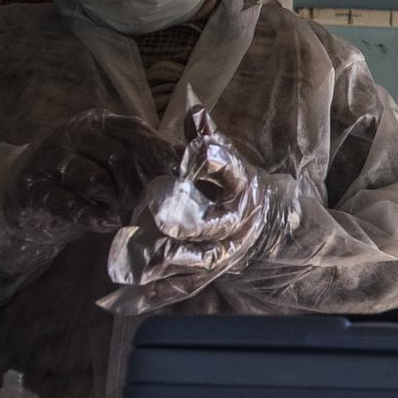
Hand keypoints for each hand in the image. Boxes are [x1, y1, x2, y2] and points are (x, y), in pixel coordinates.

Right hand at [2, 111, 179, 232]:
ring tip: (115, 207)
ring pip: (92, 178)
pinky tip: (104, 222)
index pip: (135, 130)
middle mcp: (72, 133)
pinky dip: (91, 216)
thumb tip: (193, 158)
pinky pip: (67, 204)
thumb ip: (150, 155)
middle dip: (136, 184)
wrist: (25, 196)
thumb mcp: (117, 160)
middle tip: (141, 201)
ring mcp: (49, 160)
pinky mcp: (33, 190)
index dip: (159, 153)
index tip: (180, 175)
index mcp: (99, 122)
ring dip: (112, 199)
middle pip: (117, 156)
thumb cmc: (84, 177)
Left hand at [101, 105, 296, 312]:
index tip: (191, 152)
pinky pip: (185, 287)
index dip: (213, 161)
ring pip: (198, 260)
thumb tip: (193, 103)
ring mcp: (224, 253)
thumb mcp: (228, 158)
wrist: (262, 225)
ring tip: (139, 255)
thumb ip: (207, 135)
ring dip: (169, 259)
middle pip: (214, 224)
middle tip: (157, 216)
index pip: (233, 171)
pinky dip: (161, 292)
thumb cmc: (235, 186)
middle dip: (186, 221)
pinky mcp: (209, 275)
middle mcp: (238, 224)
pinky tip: (135, 295)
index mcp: (243, 189)